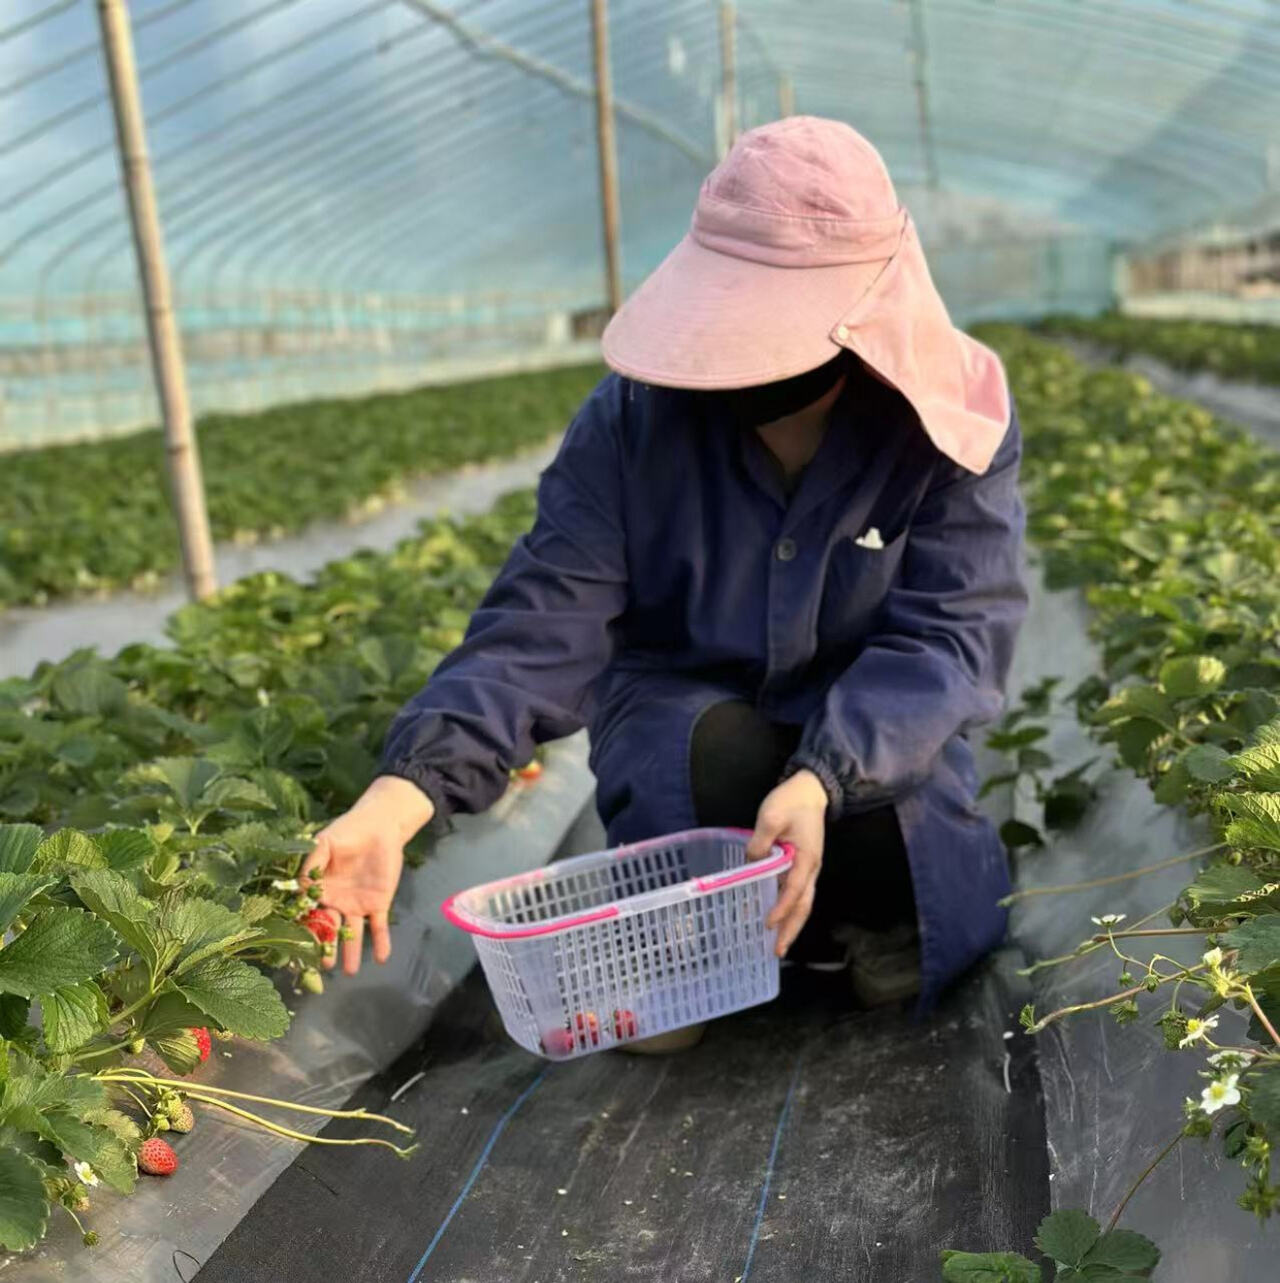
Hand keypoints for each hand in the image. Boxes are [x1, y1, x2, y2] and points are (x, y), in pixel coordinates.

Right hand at [301, 776, 434, 974]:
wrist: (380, 825)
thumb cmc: (348, 830)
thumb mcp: (325, 843)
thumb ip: (311, 865)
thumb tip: (298, 890)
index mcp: (319, 890)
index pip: (309, 914)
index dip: (304, 931)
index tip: (298, 947)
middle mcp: (336, 902)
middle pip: (329, 930)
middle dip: (326, 948)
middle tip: (323, 966)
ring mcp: (357, 905)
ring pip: (352, 934)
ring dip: (352, 952)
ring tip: (350, 971)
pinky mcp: (379, 903)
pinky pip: (379, 926)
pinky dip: (381, 942)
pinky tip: (382, 957)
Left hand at [746, 769, 828, 957]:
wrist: (810, 790)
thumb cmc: (791, 801)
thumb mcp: (771, 816)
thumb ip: (761, 842)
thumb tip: (751, 863)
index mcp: (805, 859)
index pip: (794, 890)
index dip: (781, 908)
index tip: (768, 924)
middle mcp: (811, 868)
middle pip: (803, 906)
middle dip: (791, 930)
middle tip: (777, 951)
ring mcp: (808, 868)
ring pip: (802, 903)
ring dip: (791, 924)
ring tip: (778, 944)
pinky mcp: (801, 865)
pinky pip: (796, 893)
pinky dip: (788, 909)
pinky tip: (776, 919)